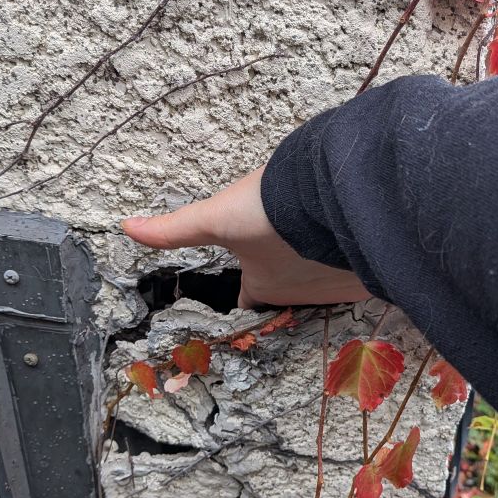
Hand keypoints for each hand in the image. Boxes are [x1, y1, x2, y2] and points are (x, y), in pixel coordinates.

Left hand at [121, 167, 369, 308]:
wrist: (338, 198)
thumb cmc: (273, 212)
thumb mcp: (217, 217)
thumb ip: (174, 228)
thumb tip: (126, 228)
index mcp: (262, 286)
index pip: (250, 299)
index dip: (247, 290)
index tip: (248, 287)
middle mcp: (299, 297)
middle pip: (289, 289)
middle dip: (288, 273)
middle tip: (290, 248)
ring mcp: (338, 289)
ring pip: (325, 281)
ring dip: (320, 265)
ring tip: (319, 240)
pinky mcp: (370, 277)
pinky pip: (357, 273)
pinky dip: (352, 260)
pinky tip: (354, 239)